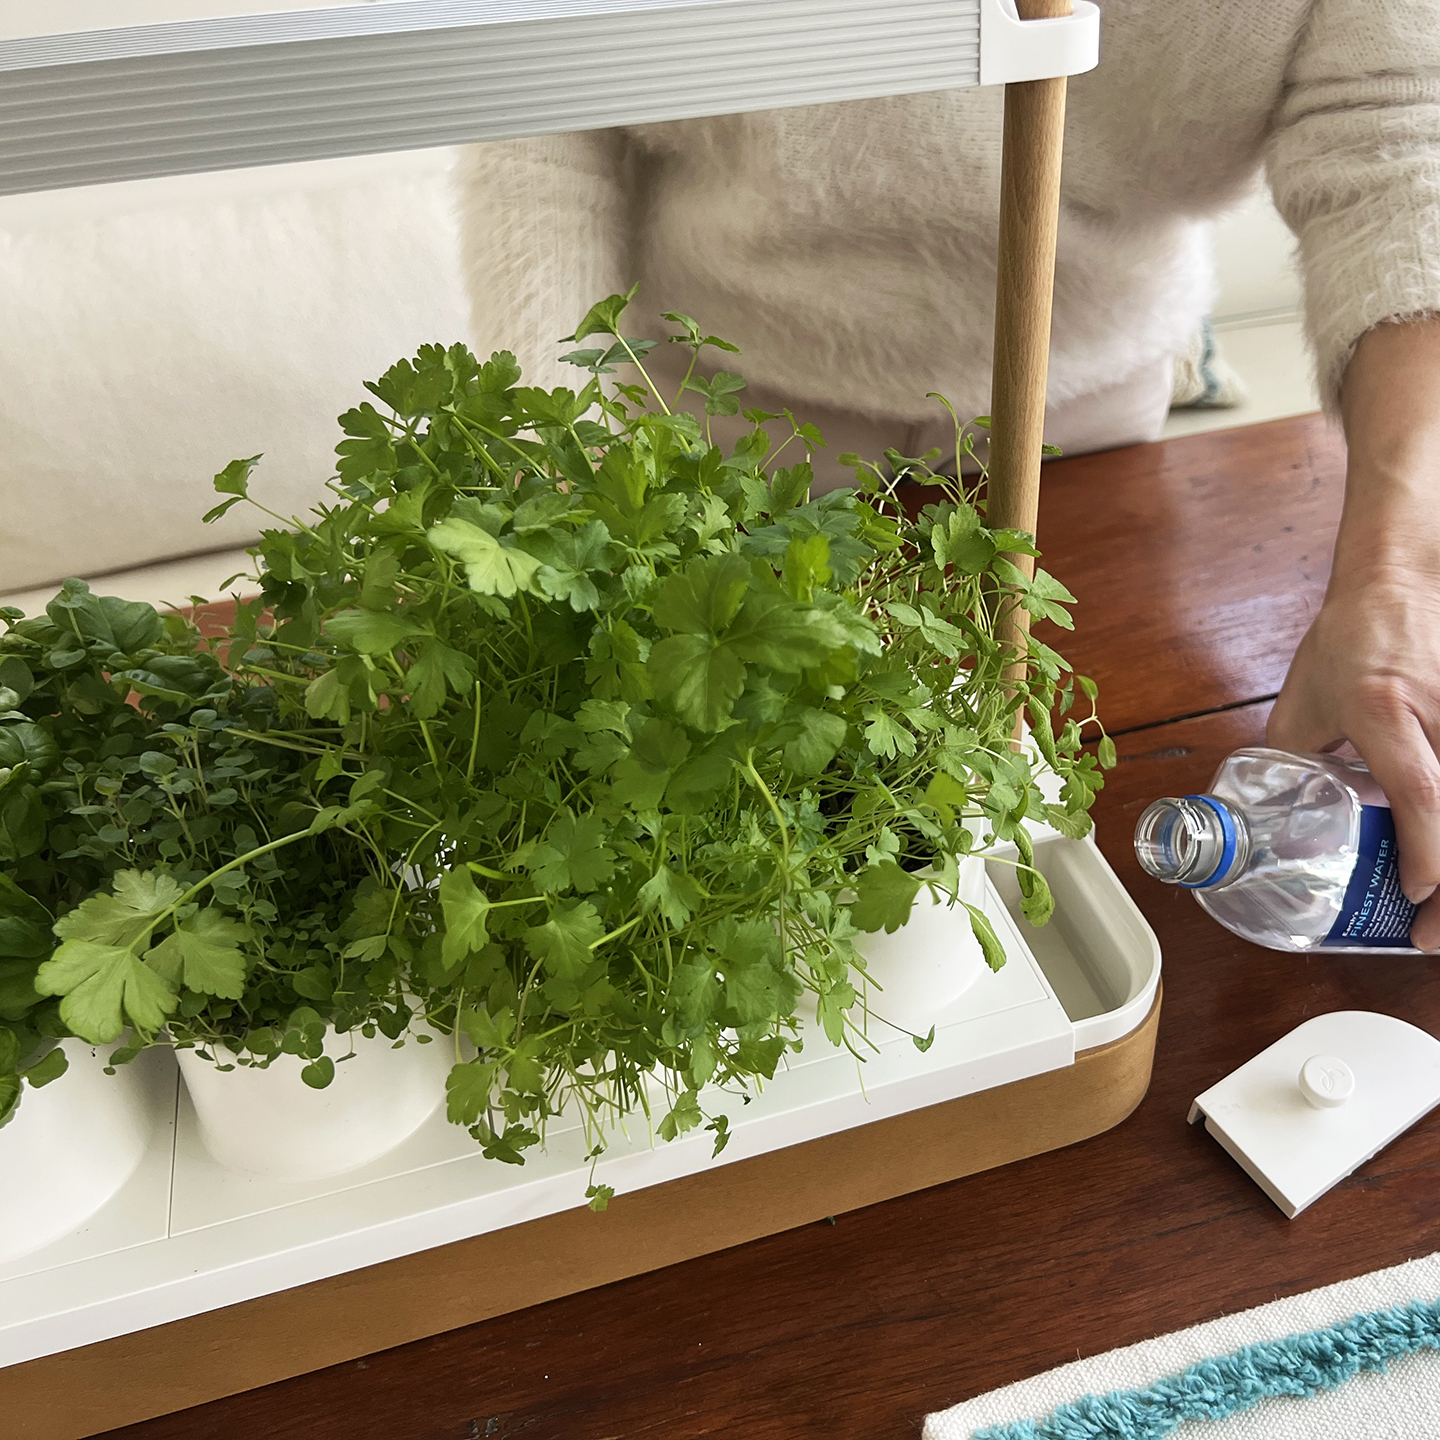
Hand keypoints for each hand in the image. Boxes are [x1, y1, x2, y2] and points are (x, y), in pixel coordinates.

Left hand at [1269, 318, 1439, 950]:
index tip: (1416, 894)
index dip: (1425, 853)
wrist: (1399, 580)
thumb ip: (1287, 760)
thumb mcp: (1301, 701)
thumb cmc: (1352, 639)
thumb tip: (1265, 819)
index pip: (1420, 794)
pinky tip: (1438, 868)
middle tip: (1427, 936)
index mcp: (1385, 712)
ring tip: (1435, 914)